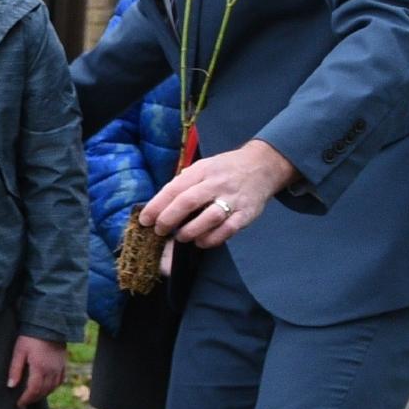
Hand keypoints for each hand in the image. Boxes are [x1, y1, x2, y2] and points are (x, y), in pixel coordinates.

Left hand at [7, 333, 66, 405]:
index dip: (25, 399)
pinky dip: (53, 387)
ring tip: (33, 397)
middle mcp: (51, 371)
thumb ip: (15, 369)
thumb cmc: (31, 337)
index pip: (33, 390)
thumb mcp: (19, 351)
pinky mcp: (63, 363)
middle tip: (24, 402)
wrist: (49, 324)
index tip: (18, 404)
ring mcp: (59, 367)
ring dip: (43, 394)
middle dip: (33, 399)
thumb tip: (11, 386)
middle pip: (43, 391)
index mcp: (39, 368)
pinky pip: (60, 380)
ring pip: (53, 387)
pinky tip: (47, 388)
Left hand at [140, 140, 293, 248]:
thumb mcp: (203, 167)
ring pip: (209, 218)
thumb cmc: (225, 169)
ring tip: (181, 237)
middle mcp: (217, 183)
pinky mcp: (246, 213)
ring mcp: (233, 199)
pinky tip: (201, 242)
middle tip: (159, 231)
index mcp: (202, 170)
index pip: (174, 188)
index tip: (145, 220)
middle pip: (188, 202)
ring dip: (190, 231)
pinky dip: (211, 239)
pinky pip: (228, 230)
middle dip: (169, 219)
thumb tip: (159, 205)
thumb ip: (184, 183)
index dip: (157, 206)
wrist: (263, 166)